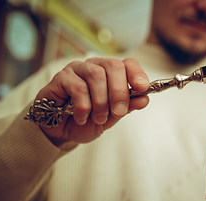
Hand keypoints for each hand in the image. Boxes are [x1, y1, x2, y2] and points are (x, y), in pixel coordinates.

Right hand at [35, 57, 149, 145]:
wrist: (61, 132)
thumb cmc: (87, 120)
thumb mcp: (111, 117)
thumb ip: (126, 107)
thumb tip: (145, 99)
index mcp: (110, 74)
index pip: (127, 63)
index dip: (137, 74)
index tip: (142, 88)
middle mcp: (95, 67)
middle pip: (113, 66)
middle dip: (119, 92)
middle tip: (118, 112)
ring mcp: (77, 69)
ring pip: (96, 75)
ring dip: (101, 101)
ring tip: (98, 118)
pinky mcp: (61, 78)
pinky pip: (78, 87)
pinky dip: (83, 106)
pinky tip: (81, 117)